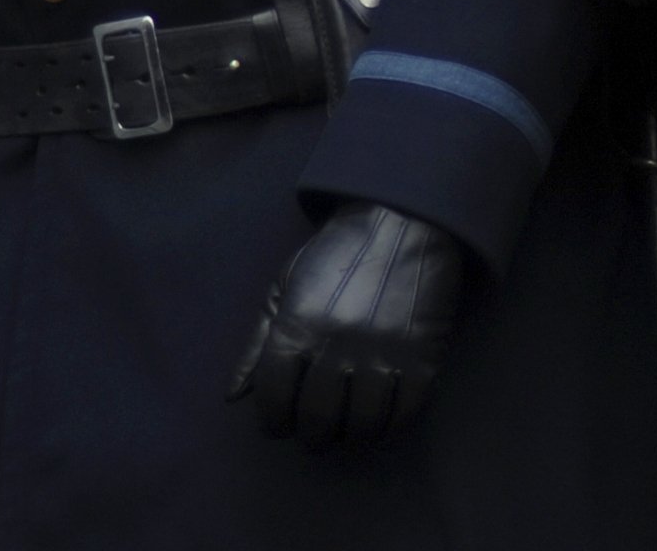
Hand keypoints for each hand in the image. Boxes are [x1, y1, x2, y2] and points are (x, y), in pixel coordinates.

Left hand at [230, 201, 465, 444]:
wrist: (403, 218)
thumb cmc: (336, 253)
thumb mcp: (284, 286)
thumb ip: (258, 343)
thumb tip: (233, 397)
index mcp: (296, 327)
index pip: (274, 400)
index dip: (272, 422)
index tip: (280, 425)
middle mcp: (335, 346)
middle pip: (316, 420)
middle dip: (311, 437)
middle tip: (316, 433)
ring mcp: (382, 353)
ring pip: (361, 425)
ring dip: (350, 438)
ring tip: (348, 432)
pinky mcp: (423, 356)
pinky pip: (404, 413)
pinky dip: (389, 429)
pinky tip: (381, 423)